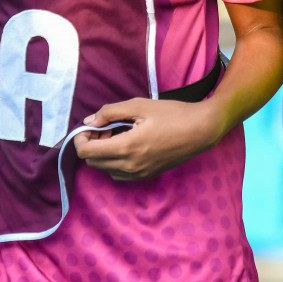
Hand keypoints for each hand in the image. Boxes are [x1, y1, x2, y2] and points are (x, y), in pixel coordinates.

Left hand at [75, 97, 228, 180]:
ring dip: (103, 154)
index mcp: (126, 147)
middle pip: (92, 162)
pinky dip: (114, 162)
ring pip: (105, 169)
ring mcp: (139, 174)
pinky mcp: (147, 176)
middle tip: (105, 128)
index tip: (89, 126)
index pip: (86, 151)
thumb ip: (110, 112)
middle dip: (91, 144)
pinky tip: (127, 147)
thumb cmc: (173, 114)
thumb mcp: (139, 105)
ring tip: (116, 136)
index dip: (80, 138)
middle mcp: (130, 166)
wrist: (201, 130)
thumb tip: (89, 121)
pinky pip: (119, 175)